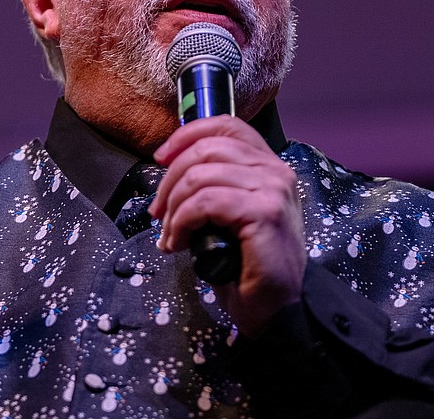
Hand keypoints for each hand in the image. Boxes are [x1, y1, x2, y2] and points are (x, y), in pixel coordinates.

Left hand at [149, 115, 305, 335]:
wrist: (276, 308)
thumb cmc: (248, 265)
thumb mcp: (230, 214)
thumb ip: (215, 185)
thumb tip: (171, 172)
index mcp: (269, 166)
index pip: (226, 125)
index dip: (187, 135)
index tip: (161, 158)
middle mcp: (276, 172)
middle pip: (207, 149)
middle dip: (170, 180)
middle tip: (157, 212)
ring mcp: (273, 191)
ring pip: (201, 175)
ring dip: (173, 207)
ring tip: (169, 235)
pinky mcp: (264, 214)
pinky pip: (206, 202)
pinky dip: (181, 221)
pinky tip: (179, 242)